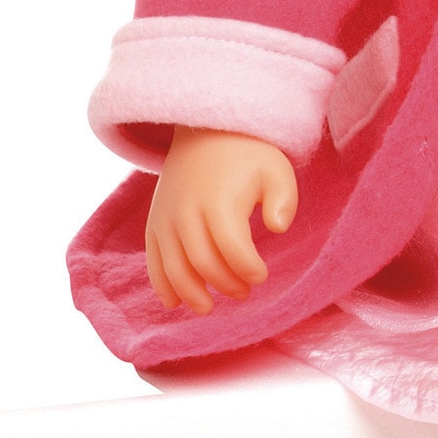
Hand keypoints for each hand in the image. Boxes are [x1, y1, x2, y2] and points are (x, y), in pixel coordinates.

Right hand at [144, 127, 298, 314]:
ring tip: (209, 307)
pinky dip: (161, 284)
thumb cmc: (248, 154)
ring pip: (173, 267)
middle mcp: (187, 212)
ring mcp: (166, 218)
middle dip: (224, 284)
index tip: (261, 276)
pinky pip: (153, 259)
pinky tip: (174, 302)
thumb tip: (278, 228)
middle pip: (202, 263)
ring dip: (191, 293)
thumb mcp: (277, 169)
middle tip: (243, 293)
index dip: (247, 269)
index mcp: (220, 201)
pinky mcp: (154, 221)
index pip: (232, 248)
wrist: (206, 130)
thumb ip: (285, 199)